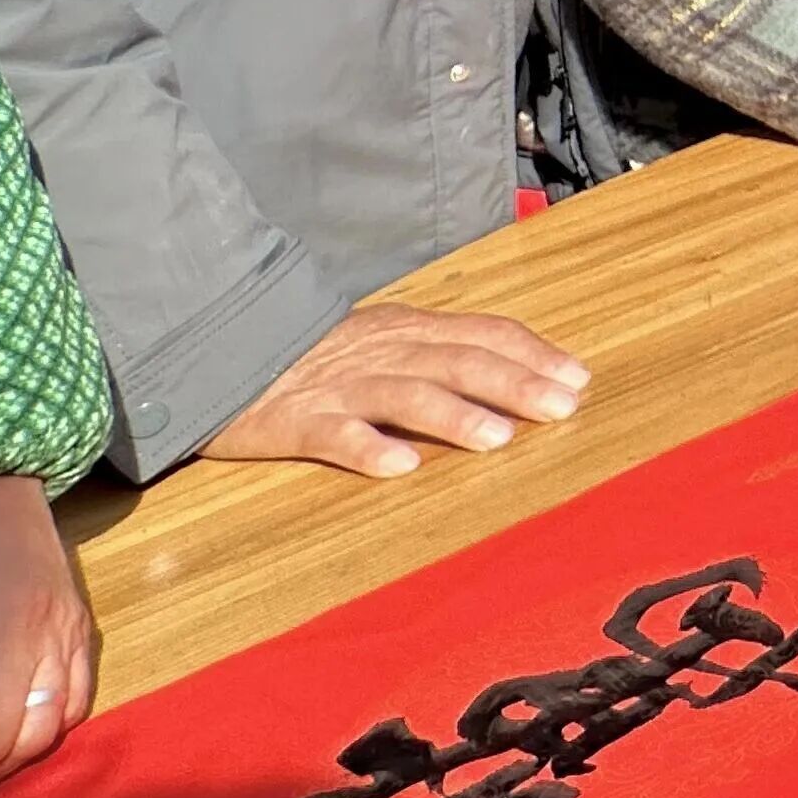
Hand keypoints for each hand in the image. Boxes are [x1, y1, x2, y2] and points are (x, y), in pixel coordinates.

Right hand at [203, 301, 590, 477]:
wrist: (219, 350)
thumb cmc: (314, 355)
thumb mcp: (383, 339)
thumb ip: (440, 352)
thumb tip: (514, 371)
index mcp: (405, 330)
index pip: (480, 334)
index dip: (531, 354)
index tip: (578, 378)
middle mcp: (380, 352)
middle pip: (456, 362)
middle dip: (514, 383)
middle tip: (563, 407)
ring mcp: (337, 386)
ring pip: (403, 395)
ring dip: (454, 415)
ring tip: (498, 438)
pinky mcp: (292, 422)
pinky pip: (332, 434)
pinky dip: (366, 448)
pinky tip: (399, 467)